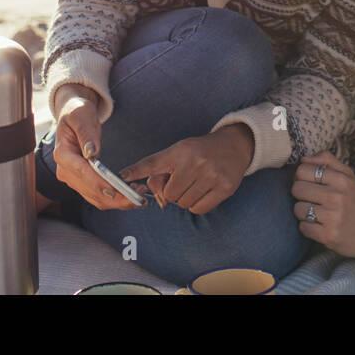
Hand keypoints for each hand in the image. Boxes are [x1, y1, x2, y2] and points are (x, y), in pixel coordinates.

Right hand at [52, 84, 140, 209]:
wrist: (74, 116)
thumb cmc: (78, 112)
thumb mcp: (81, 115)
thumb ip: (86, 133)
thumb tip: (91, 153)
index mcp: (62, 154)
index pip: (81, 172)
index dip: (98, 182)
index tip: (115, 189)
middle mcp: (65, 171)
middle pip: (89, 190)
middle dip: (113, 197)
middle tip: (136, 196)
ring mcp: (73, 179)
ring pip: (95, 198)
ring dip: (116, 202)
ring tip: (138, 197)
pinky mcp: (82, 182)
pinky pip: (98, 196)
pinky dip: (114, 199)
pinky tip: (130, 196)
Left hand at [118, 125, 253, 214]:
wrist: (234, 146)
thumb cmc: (201, 151)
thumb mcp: (180, 151)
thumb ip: (163, 170)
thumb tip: (155, 197)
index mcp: (180, 151)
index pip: (153, 163)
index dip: (135, 171)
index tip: (120, 177)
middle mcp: (195, 162)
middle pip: (168, 194)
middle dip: (172, 192)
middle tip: (183, 181)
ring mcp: (211, 175)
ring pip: (183, 203)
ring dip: (185, 198)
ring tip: (195, 184)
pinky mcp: (224, 187)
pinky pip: (199, 209)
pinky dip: (197, 204)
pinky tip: (204, 191)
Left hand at [290, 151, 354, 260]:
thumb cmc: (353, 200)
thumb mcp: (347, 175)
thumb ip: (327, 160)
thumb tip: (303, 159)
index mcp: (341, 179)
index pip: (302, 170)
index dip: (302, 177)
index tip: (309, 182)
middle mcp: (337, 197)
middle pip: (297, 189)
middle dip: (301, 194)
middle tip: (312, 198)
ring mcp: (333, 217)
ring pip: (298, 209)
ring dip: (303, 212)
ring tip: (316, 212)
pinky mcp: (328, 235)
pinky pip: (303, 227)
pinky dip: (307, 227)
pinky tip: (319, 225)